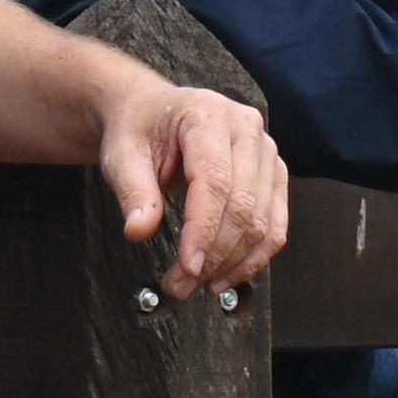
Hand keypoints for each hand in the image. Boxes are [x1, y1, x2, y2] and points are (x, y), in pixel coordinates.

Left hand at [99, 81, 289, 297]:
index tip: (186, 266)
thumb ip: (133, 192)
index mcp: (207, 115)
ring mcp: (265, 151)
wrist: (153, 113)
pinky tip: (228, 275)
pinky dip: (254, 257)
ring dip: (233, 262)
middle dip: (213, 255)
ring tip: (198, 284)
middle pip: (242, 205)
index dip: (204, 230)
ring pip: (261, 220)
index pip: (215, 181)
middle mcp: (245, 129)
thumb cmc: (140, 128)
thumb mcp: (122, 156)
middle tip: (181, 284)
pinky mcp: (272, 175)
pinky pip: (274, 224)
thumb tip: (139, 230)